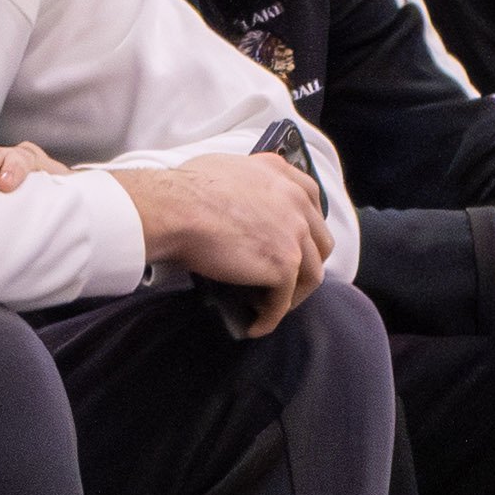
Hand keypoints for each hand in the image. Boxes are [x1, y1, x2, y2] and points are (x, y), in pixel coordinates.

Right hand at [121, 150, 331, 332]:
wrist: (175, 208)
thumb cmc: (185, 189)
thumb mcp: (228, 168)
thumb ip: (249, 183)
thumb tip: (241, 202)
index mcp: (281, 174)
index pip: (311, 202)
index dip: (305, 229)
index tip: (293, 244)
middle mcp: (295, 200)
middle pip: (319, 241)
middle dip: (306, 263)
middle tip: (284, 279)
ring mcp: (295, 233)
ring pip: (311, 274)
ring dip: (293, 294)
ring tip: (269, 306)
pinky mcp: (284, 263)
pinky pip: (284, 300)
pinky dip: (271, 317)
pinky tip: (255, 326)